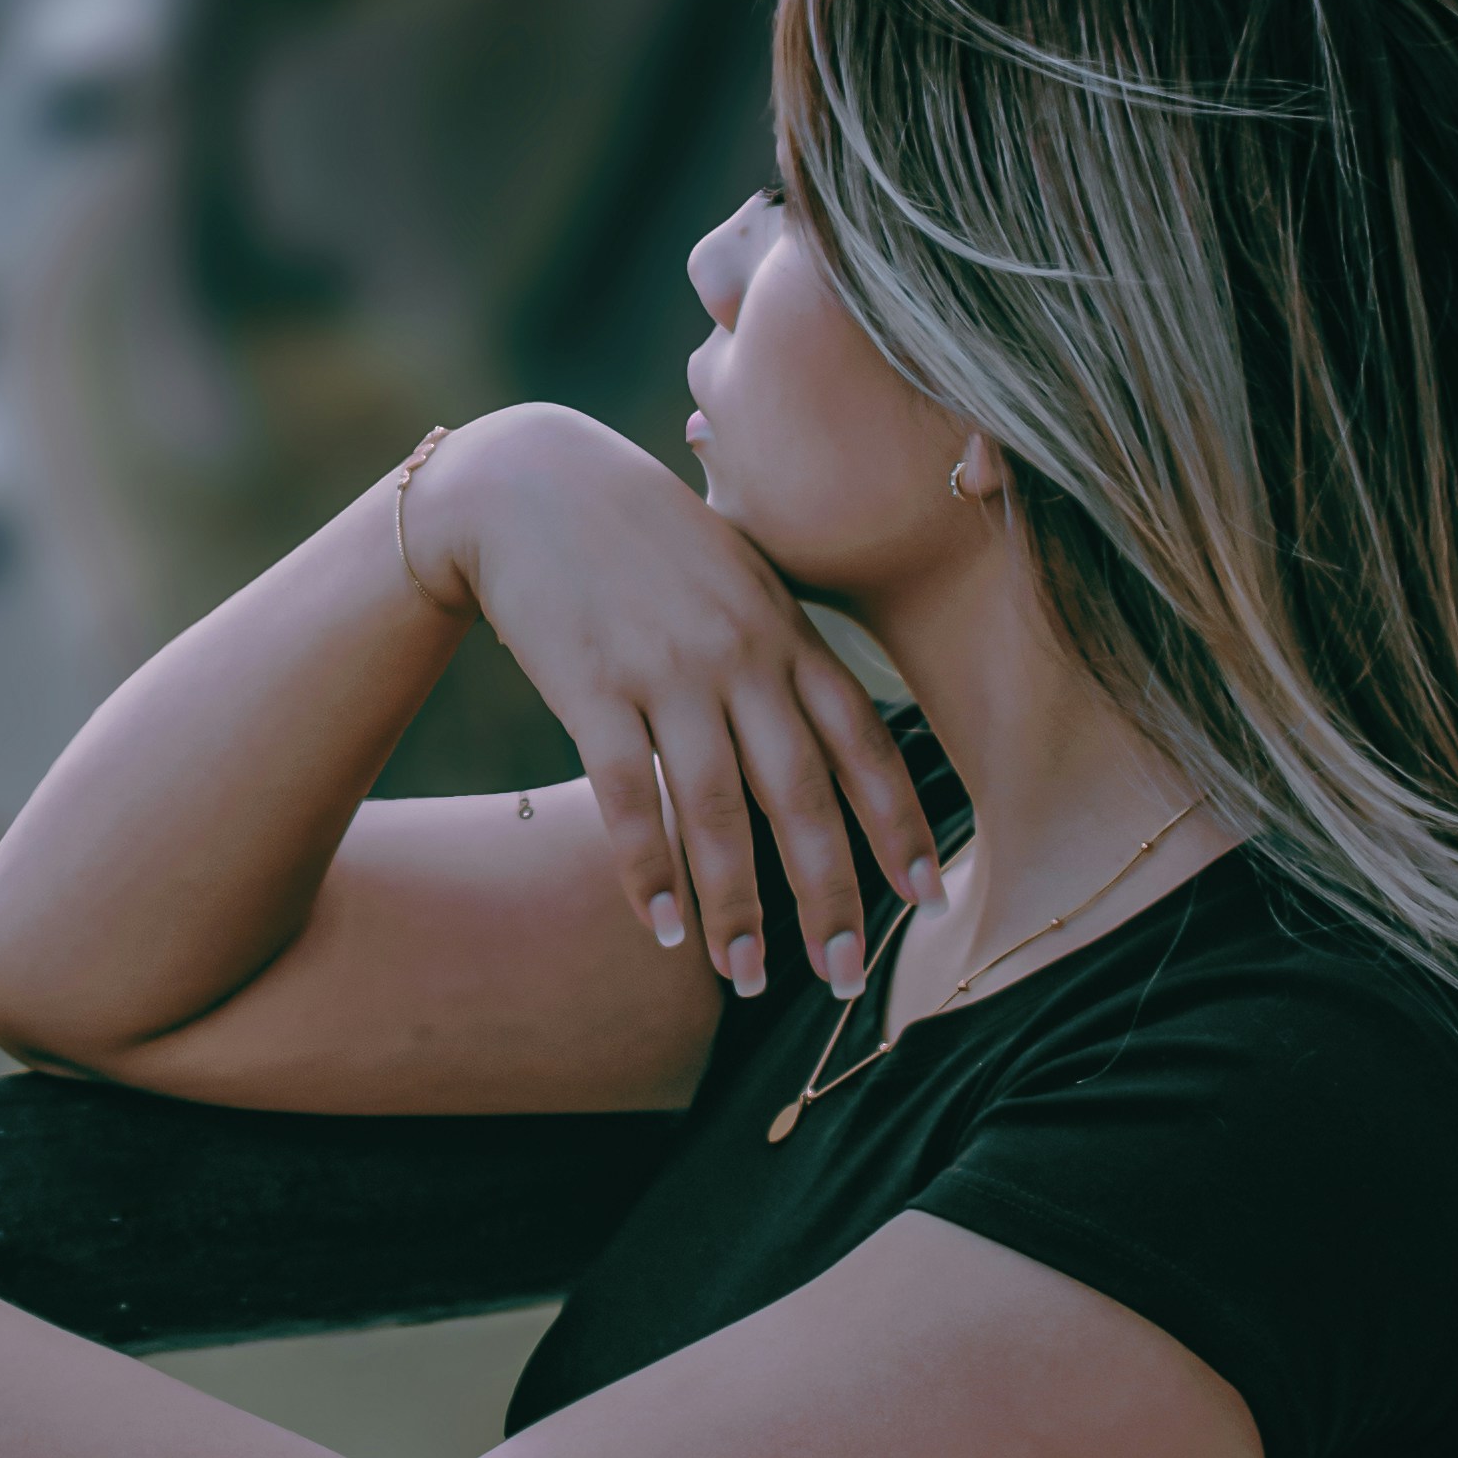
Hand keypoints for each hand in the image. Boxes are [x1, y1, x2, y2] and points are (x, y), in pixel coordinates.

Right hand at [407, 407, 943, 1000]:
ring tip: (742, 976)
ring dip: (734, 904)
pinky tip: (661, 927)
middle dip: (829, 893)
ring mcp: (666, 669)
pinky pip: (625, 794)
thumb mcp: (735, 573)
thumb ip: (783, 647)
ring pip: (715, 808)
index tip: (930, 897)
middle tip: (844, 975)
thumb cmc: (640, 536)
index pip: (864, 740)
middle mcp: (739, 653)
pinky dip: (647, 868)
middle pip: (801, 792)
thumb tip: (832, 733)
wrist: (527, 481)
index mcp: (785, 630)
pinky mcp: (591, 684)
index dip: (900, 824)